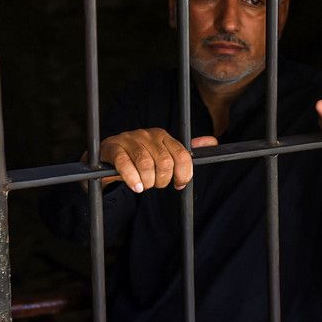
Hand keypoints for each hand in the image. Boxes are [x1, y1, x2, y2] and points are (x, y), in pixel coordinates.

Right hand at [83, 129, 217, 191]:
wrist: (108, 157)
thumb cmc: (140, 158)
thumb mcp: (163, 154)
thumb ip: (185, 152)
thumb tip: (213, 141)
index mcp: (163, 136)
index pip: (182, 155)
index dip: (184, 174)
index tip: (179, 184)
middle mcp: (148, 135)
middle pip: (165, 163)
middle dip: (162, 181)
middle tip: (155, 184)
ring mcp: (130, 139)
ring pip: (146, 165)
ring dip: (147, 182)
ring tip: (143, 186)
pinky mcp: (113, 147)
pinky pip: (125, 164)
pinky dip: (132, 178)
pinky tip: (135, 187)